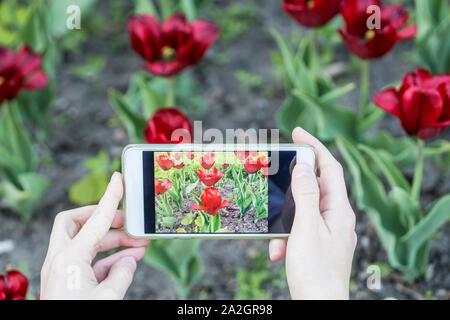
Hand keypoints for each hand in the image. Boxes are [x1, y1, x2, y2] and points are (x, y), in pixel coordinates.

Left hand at [40, 172, 149, 299]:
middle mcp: (61, 259)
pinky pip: (89, 262)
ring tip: (140, 246)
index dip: (110, 197)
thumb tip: (129, 261)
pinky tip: (128, 263)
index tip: (118, 179)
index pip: (96, 219)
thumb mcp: (108, 297)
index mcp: (69, 258)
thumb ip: (122, 275)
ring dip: (113, 242)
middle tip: (127, 221)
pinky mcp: (68, 281)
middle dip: (102, 218)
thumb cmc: (79, 315)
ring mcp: (63, 270)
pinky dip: (109, 259)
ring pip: (86, 243)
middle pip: (76, 223)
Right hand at [269, 127, 356, 299]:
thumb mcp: (306, 228)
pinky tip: (278, 252)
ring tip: (274, 239)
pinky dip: (287, 237)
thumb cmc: (315, 270)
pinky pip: (301, 230)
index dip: (315, 146)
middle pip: (315, 187)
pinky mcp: (319, 245)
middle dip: (293, 184)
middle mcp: (337, 217)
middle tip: (277, 175)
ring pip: (303, 211)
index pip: (330, 167)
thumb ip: (305, 195)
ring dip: (285, 219)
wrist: (320, 306)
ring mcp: (329, 232)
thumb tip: (303, 166)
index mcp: (339, 209)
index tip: (297, 131)